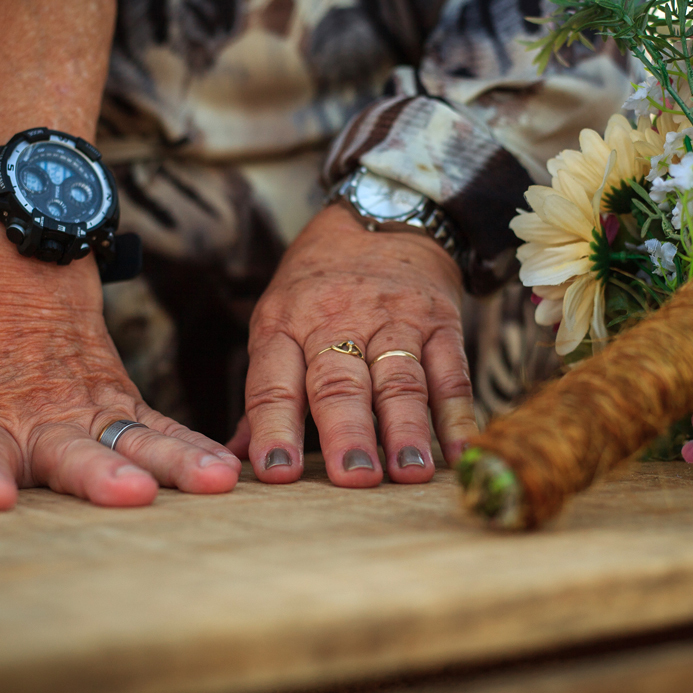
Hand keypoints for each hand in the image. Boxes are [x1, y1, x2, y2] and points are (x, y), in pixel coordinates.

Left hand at [0, 221, 240, 509]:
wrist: (13, 263)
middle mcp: (38, 419)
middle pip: (70, 452)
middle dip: (98, 478)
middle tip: (128, 497)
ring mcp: (88, 409)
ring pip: (134, 439)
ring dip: (173, 462)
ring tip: (214, 483)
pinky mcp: (122, 400)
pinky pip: (164, 427)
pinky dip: (197, 448)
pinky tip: (230, 473)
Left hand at [232, 204, 477, 485]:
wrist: (382, 215)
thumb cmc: (317, 287)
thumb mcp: (277, 321)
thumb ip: (263, 395)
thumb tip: (233, 458)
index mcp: (285, 325)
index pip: (274, 383)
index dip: (273, 428)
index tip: (276, 472)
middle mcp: (337, 321)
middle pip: (340, 384)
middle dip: (347, 433)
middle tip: (352, 477)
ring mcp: (394, 320)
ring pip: (399, 379)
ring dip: (405, 429)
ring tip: (409, 473)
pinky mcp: (440, 322)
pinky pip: (451, 372)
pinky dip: (457, 414)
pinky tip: (459, 451)